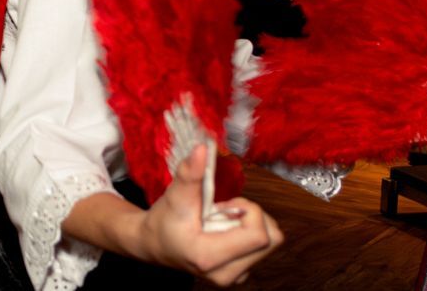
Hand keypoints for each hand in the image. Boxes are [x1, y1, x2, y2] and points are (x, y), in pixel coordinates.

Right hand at [135, 145, 282, 285]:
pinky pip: (263, 249)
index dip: (249, 211)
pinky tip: (227, 231)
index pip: (259, 236)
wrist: (155, 244)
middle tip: (224, 211)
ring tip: (224, 220)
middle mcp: (225, 274)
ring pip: (272, 243)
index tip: (225, 204)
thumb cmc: (164, 221)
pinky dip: (251, 235)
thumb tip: (201, 149)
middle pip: (272, 239)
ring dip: (253, 224)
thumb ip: (191, 174)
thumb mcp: (175, 196)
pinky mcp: (240, 274)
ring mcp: (234, 277)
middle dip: (252, 216)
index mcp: (209, 257)